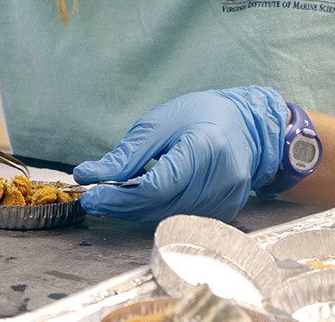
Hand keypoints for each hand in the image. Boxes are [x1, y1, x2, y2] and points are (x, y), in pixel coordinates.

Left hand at [72, 86, 287, 223]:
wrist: (245, 126)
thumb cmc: (200, 116)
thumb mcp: (159, 123)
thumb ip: (127, 154)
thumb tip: (89, 174)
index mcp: (207, 148)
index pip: (159, 186)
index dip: (121, 196)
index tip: (91, 194)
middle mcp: (222, 180)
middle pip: (161, 207)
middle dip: (122, 206)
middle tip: (94, 197)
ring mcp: (227, 200)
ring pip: (168, 218)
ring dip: (136, 211)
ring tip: (115, 196)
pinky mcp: (225, 212)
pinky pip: (181, 219)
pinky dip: (156, 211)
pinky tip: (142, 199)